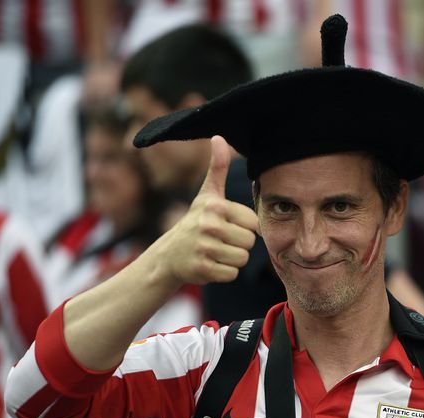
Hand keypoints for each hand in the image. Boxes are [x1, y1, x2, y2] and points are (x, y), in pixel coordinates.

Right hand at [151, 136, 257, 285]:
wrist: (169, 254)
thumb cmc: (196, 221)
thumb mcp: (207, 194)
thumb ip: (217, 167)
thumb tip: (219, 137)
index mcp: (216, 206)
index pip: (253, 223)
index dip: (244, 226)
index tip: (228, 225)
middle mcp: (209, 226)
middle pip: (249, 242)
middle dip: (239, 244)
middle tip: (222, 240)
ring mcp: (204, 248)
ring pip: (242, 259)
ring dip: (232, 259)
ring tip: (216, 251)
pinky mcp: (202, 269)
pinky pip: (231, 274)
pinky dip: (224, 272)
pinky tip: (211, 264)